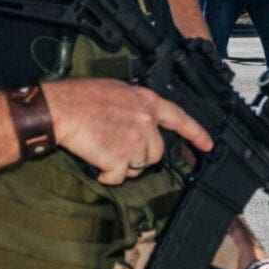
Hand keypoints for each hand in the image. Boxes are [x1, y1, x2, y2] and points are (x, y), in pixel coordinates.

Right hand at [43, 79, 212, 185]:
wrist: (61, 109)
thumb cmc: (80, 97)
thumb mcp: (117, 90)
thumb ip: (135, 106)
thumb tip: (140, 120)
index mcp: (147, 102)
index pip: (180, 119)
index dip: (196, 134)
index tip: (207, 145)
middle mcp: (146, 122)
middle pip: (156, 152)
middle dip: (139, 154)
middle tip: (116, 144)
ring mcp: (136, 142)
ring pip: (138, 166)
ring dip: (122, 164)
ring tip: (103, 147)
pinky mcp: (121, 159)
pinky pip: (118, 177)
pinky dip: (106, 175)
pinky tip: (96, 161)